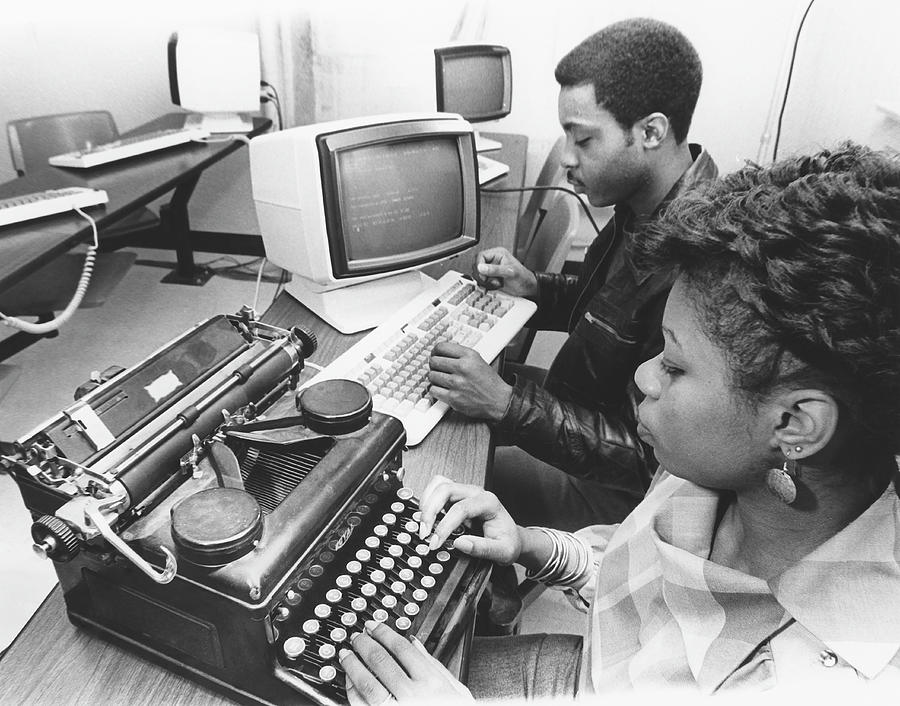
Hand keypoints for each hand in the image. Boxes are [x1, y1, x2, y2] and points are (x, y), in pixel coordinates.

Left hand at [340, 620, 473, 704]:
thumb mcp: (456, 689)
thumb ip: (434, 664)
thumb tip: (414, 643)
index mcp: (431, 682)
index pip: (401, 648)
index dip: (384, 633)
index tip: (374, 626)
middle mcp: (412, 696)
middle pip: (381, 661)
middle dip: (364, 644)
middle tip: (357, 637)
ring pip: (367, 683)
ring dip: (353, 665)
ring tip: (346, 655)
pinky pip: (361, 705)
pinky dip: (352, 691)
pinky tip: (350, 682)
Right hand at [417, 475, 521, 565]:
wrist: (511, 537)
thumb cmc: (508, 541)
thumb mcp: (502, 551)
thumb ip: (482, 548)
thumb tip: (460, 544)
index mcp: (489, 502)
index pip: (461, 508)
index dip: (445, 526)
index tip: (436, 542)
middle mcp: (476, 493)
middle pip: (446, 489)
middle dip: (430, 511)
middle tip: (425, 532)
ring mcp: (465, 492)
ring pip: (439, 484)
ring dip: (427, 503)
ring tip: (424, 524)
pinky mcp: (457, 496)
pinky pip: (437, 488)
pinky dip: (428, 500)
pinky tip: (428, 516)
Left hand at [428, 341, 511, 420]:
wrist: (498, 400)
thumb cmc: (489, 382)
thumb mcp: (478, 360)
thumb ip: (460, 355)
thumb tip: (442, 352)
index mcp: (469, 356)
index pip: (441, 347)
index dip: (435, 351)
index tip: (435, 355)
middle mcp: (462, 367)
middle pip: (434, 361)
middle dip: (434, 365)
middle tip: (437, 368)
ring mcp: (457, 383)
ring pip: (432, 376)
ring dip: (435, 378)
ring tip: (441, 380)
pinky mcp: (453, 398)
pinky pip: (433, 390)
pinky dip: (435, 390)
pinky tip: (442, 389)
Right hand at [472, 247, 537, 296]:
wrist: (527, 288)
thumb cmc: (523, 277)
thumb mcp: (509, 272)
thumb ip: (495, 269)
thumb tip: (481, 267)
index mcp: (498, 254)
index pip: (481, 256)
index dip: (479, 265)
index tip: (483, 274)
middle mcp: (493, 260)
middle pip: (477, 265)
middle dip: (482, 274)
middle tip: (488, 279)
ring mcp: (492, 269)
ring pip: (479, 273)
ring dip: (485, 280)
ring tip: (495, 282)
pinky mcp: (492, 277)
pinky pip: (483, 280)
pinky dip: (487, 284)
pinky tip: (495, 285)